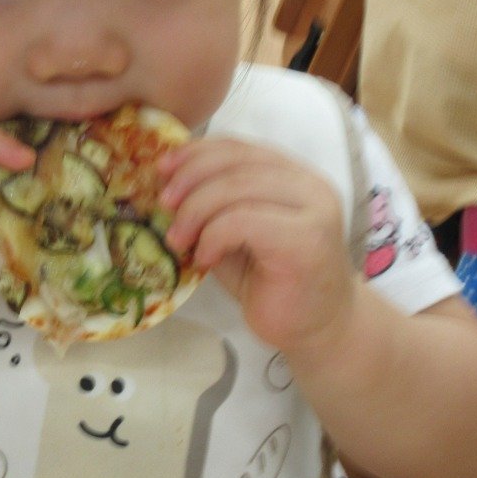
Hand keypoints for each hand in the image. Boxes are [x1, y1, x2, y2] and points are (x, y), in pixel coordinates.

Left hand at [159, 138, 356, 356]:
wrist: (315, 330)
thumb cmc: (271, 284)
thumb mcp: (233, 236)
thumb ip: (212, 208)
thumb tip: (164, 186)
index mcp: (292, 175)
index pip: (238, 147)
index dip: (196, 153)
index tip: (161, 170)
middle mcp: (308, 184)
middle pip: (236, 162)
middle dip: (190, 180)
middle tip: (163, 206)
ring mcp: (313, 210)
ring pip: (237, 188)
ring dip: (196, 211)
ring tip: (177, 240)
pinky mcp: (306, 240)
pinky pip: (244, 221)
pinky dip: (213, 236)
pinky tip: (204, 258)